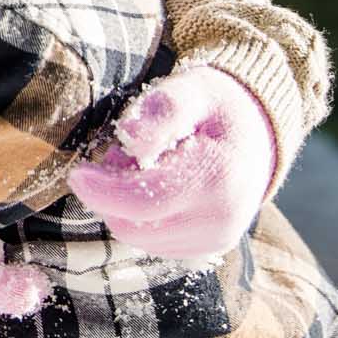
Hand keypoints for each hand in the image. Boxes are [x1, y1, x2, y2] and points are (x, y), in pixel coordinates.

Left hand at [68, 64, 274, 260]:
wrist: (259, 134)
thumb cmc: (216, 107)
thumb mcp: (190, 89)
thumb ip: (162, 110)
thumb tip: (131, 138)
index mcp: (216, 178)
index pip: (142, 203)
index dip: (101, 191)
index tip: (78, 173)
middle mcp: (220, 220)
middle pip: (134, 227)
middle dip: (111, 195)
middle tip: (121, 156)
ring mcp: (216, 239)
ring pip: (140, 239)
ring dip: (124, 207)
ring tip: (143, 168)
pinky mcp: (209, 248)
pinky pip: (155, 243)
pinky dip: (142, 219)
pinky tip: (156, 187)